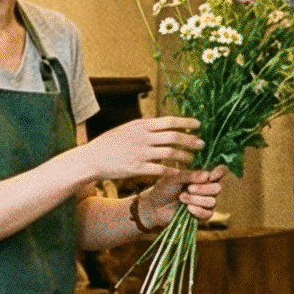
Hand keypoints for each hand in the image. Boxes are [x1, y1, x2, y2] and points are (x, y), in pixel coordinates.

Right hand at [81, 115, 202, 181]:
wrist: (91, 159)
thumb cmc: (108, 144)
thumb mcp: (126, 129)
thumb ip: (143, 127)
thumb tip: (159, 124)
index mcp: (141, 125)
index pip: (169, 121)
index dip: (186, 123)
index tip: (198, 125)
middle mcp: (143, 137)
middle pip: (173, 137)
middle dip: (190, 140)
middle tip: (202, 144)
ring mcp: (141, 153)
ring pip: (170, 153)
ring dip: (184, 156)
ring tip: (192, 159)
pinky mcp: (138, 168)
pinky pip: (161, 169)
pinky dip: (173, 171)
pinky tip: (179, 173)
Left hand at [138, 166, 226, 222]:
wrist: (154, 208)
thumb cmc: (163, 189)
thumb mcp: (174, 178)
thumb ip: (190, 175)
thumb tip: (207, 176)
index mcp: (203, 176)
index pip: (221, 171)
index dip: (219, 172)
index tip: (210, 176)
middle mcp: (207, 188)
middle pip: (218, 188)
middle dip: (203, 189)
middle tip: (188, 188)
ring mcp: (206, 202)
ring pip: (213, 201)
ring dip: (196, 200)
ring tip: (182, 198)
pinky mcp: (202, 215)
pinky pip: (208, 214)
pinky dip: (198, 211)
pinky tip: (187, 209)